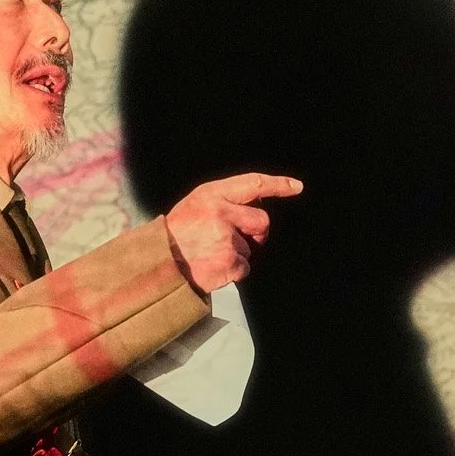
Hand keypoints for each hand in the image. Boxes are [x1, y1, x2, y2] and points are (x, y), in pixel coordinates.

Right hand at [164, 173, 303, 293]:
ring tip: (209, 254)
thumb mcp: (195, 204)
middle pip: (262, 221)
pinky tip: (212, 266)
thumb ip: (223, 201)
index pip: (253, 184)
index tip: (296, 186)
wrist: (158, 263)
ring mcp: (226, 239)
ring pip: (250, 248)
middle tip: (230, 239)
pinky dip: (232, 271)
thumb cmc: (177, 234)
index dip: (278, 185)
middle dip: (255, 233)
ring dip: (237, 254)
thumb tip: (255, 204)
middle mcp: (220, 213)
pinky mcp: (229, 262)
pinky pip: (244, 268)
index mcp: (211, 195)